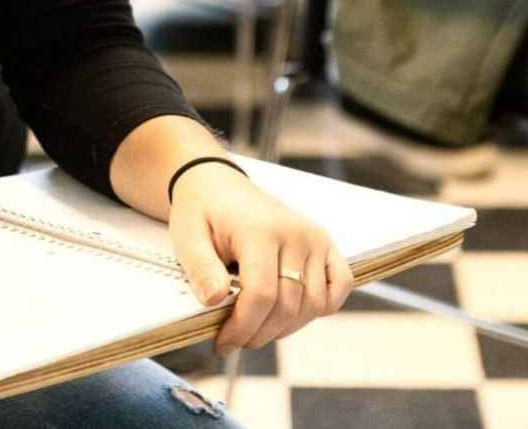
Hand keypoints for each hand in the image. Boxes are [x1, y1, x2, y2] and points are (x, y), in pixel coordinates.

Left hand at [167, 160, 351, 354]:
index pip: (261, 295)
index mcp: (260, 230)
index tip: (222, 344)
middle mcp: (295, 233)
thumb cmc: (201, 212)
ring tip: (257, 327)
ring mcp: (315, 238)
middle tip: (235, 340)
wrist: (218, 184)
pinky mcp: (325, 243)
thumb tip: (215, 300)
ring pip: (313, 304)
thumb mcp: (187, 237)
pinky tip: (292, 312)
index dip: (242, 328)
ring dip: (286, 327)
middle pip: (288, 306)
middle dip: (260, 333)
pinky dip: (322, 307)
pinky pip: (340, 285)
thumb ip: (200, 269)